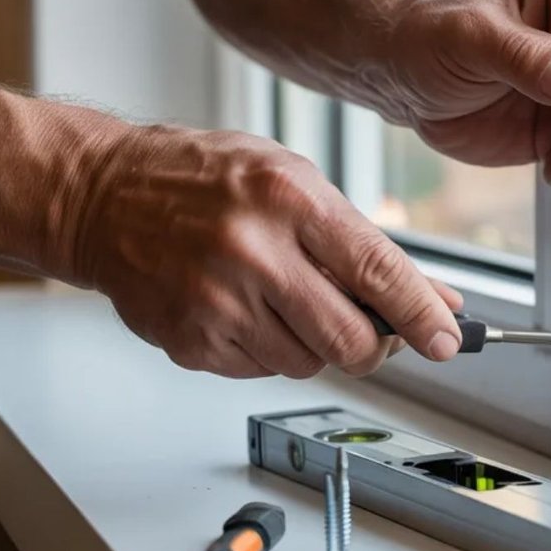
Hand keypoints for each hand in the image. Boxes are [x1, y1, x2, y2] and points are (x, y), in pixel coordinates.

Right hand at [70, 125, 463, 378]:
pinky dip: (267, 349)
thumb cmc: (200, 179)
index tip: (449, 339)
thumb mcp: (292, 181)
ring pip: (308, 362)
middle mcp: (253, 252)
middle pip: (350, 337)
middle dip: (374, 345)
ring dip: (314, 344)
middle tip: (373, 332)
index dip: (421, 313)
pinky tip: (243, 308)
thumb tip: (432, 297)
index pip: (377, 270)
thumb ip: (363, 241)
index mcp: (288, 200)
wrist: (100, 196)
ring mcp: (217, 302)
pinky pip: (261, 371)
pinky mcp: (190, 341)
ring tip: (283, 298)